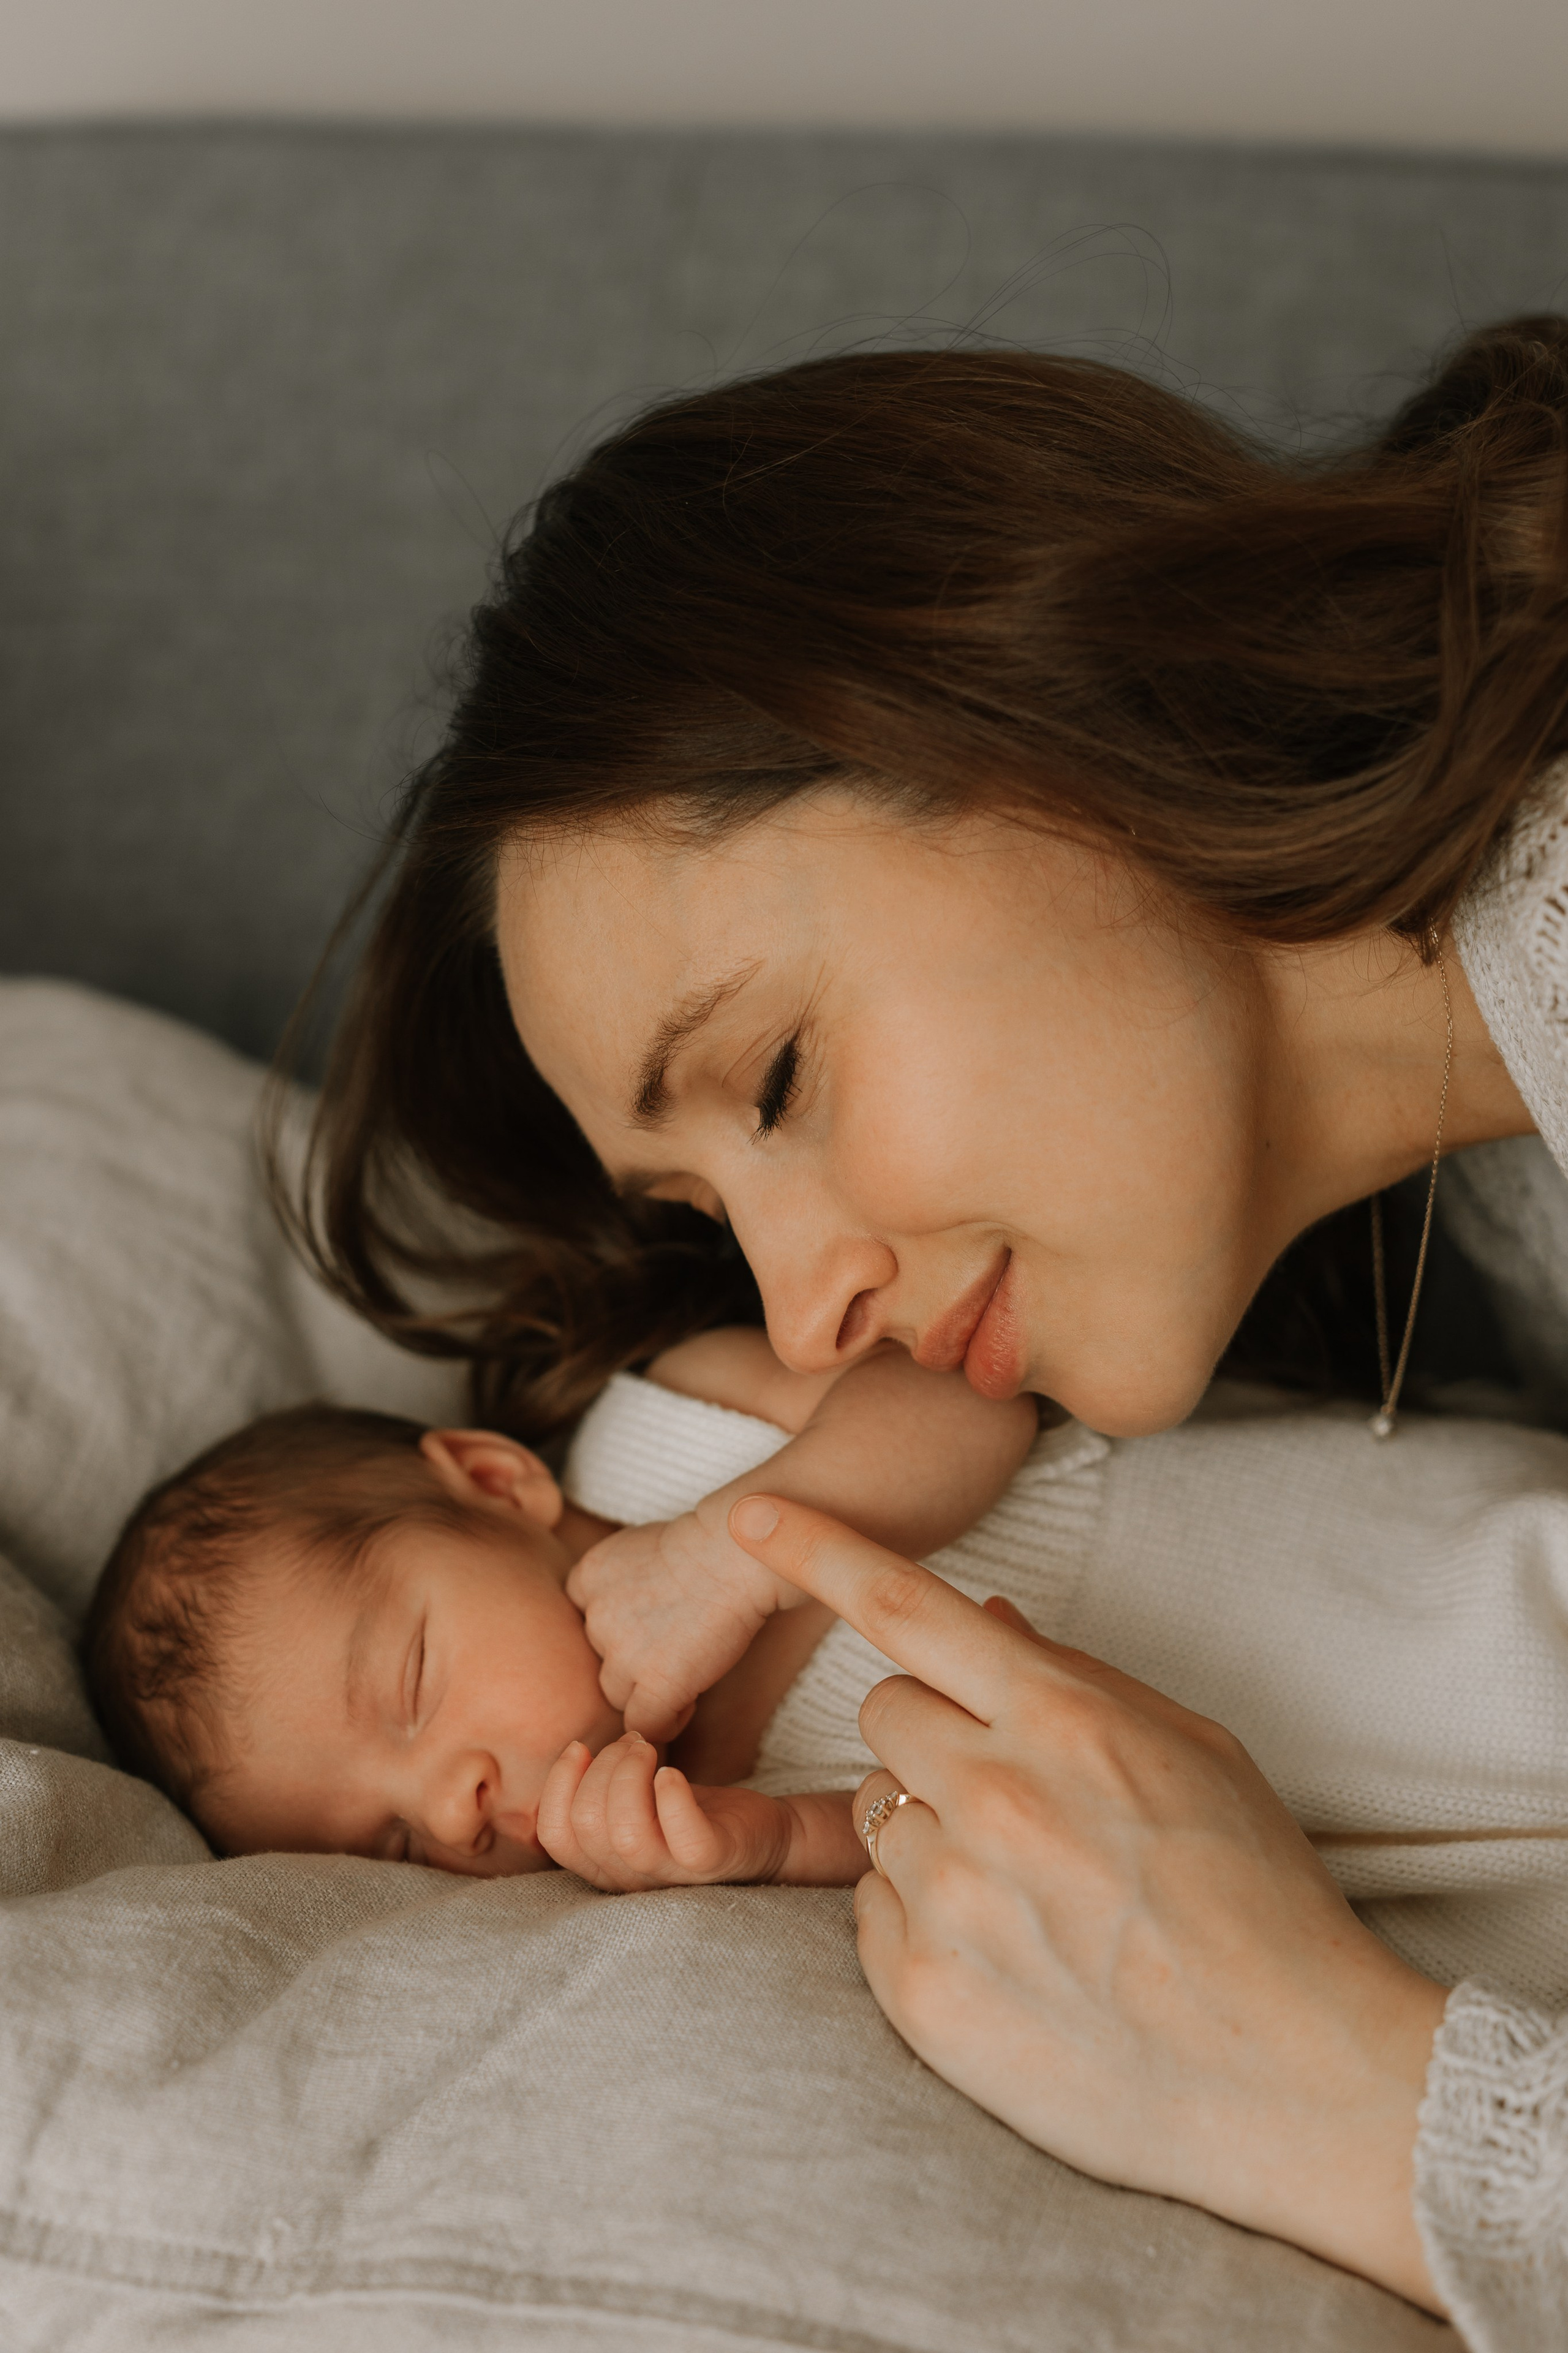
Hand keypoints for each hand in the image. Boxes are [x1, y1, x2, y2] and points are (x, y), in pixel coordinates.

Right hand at [536, 1729, 791, 1890]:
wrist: (764, 1835)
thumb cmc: (691, 1813)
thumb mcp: (638, 1803)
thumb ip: (601, 1791)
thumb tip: (572, 1753)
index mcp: (605, 1867)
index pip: (556, 1836)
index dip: (558, 1784)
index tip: (581, 1747)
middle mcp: (633, 1881)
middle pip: (587, 1826)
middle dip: (603, 1766)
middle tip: (635, 1744)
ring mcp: (673, 1876)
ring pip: (626, 1834)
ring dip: (630, 1774)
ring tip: (651, 1750)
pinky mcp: (713, 1862)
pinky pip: (684, 1837)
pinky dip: (672, 1796)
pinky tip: (673, 1774)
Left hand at [566, 1509, 799, 1740]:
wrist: (738, 1553)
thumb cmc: (708, 1545)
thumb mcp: (642, 1547)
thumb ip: (623, 1582)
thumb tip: (632, 1614)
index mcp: (590, 1575)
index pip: (588, 1616)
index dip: (618, 1625)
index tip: (651, 1622)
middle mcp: (596, 1615)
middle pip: (602, 1655)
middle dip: (633, 1656)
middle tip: (674, 1643)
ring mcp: (623, 1653)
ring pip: (617, 1692)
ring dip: (646, 1688)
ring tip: (686, 1672)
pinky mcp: (656, 1684)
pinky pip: (644, 1724)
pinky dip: (665, 1721)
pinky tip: (689, 1702)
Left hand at [728, 1496, 1448, 2311]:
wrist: (1304, 2082)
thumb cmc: (1260, 1901)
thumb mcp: (1195, 1750)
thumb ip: (1074, 1675)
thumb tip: (982, 1615)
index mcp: (1061, 1719)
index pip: (903, 1605)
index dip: (815, 1548)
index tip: (749, 1517)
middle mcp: (992, 1796)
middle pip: (884, 1711)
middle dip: (933, 1735)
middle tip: (1016, 1797)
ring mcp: (950, 1899)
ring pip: (872, 1812)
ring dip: (927, 1832)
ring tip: (1030, 1892)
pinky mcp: (923, 1993)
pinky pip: (869, 1912)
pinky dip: (920, 1920)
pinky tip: (1010, 1956)